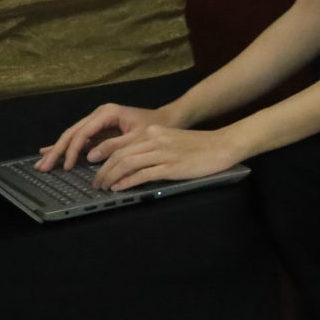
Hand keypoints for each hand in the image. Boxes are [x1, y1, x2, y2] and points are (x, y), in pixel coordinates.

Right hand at [38, 102, 171, 172]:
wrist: (169, 119)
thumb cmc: (156, 127)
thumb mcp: (137, 138)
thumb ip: (114, 146)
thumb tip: (89, 156)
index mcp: (107, 113)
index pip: (83, 132)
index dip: (72, 150)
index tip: (67, 166)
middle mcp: (99, 115)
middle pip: (72, 133)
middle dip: (57, 151)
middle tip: (42, 167)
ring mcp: (98, 121)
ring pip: (73, 136)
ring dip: (58, 150)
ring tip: (41, 163)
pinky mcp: (100, 129)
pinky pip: (80, 139)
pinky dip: (67, 147)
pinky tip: (51, 151)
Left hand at [87, 123, 242, 192]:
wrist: (222, 145)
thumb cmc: (199, 145)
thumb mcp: (171, 140)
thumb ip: (151, 147)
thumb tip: (130, 162)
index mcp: (153, 131)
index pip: (120, 144)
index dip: (104, 158)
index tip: (96, 169)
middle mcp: (154, 139)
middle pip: (119, 155)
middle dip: (103, 171)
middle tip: (97, 183)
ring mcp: (162, 153)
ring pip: (127, 164)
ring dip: (111, 177)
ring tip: (104, 188)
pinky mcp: (171, 166)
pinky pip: (142, 174)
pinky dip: (127, 182)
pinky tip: (119, 188)